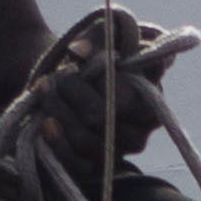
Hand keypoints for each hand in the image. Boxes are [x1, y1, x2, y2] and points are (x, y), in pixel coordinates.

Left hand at [0, 6, 200, 179]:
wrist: (65, 81)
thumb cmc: (89, 55)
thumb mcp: (98, 34)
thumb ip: (97, 35)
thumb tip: (78, 54)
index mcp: (153, 84)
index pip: (144, 86)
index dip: (115, 78)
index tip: (93, 61)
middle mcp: (147, 120)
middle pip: (109, 114)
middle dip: (75, 92)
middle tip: (59, 76)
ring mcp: (126, 145)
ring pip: (91, 139)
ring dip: (61, 112)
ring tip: (46, 91)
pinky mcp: (103, 166)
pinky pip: (81, 164)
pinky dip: (58, 142)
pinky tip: (46, 122)